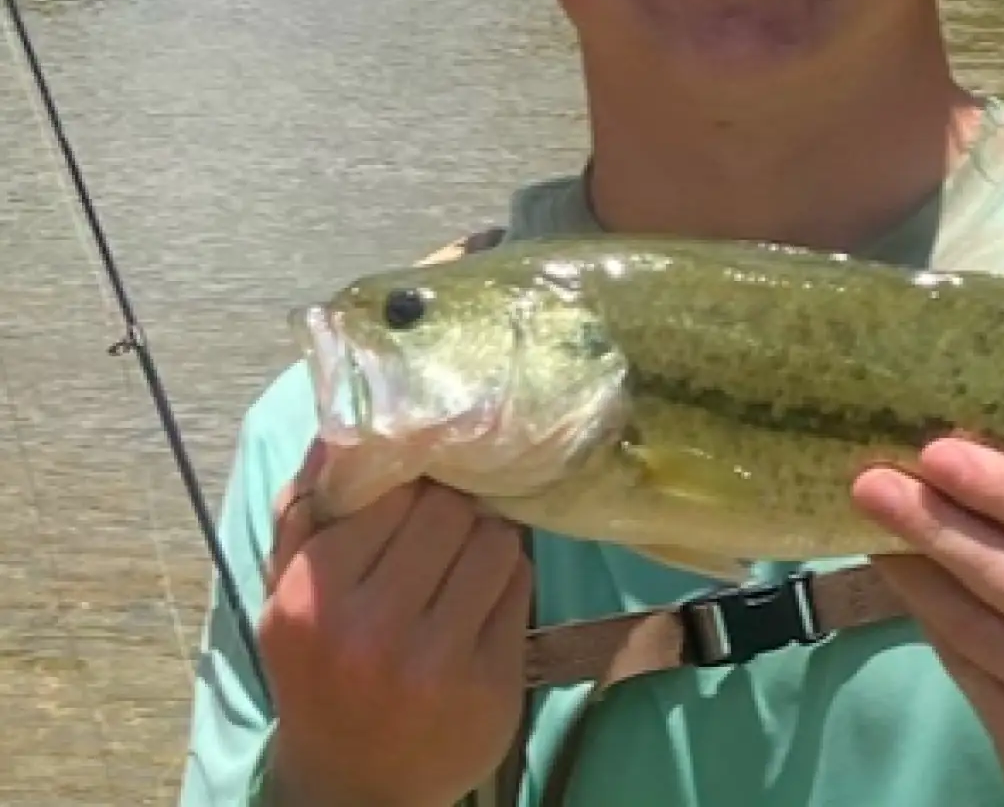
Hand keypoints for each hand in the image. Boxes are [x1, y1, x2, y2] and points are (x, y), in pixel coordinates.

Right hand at [257, 439, 533, 806]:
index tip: (418, 489)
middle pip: (450, 509)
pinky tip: (480, 601)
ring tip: (465, 562)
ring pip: (495, 540)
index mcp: (314, 597)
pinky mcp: (491, 685)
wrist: (352, 785)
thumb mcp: (288, 595)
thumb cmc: (319, 668)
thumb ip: (305, 509)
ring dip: (487, 541)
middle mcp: (372, 631)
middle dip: (454, 508)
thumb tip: (340, 427)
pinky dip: (506, 580)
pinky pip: (520, 585)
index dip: (413, 483)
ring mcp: (436, 663)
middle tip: (447, 523)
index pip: (394, 491)